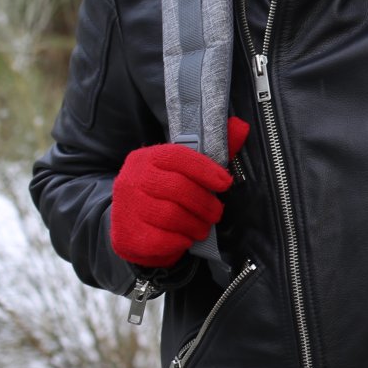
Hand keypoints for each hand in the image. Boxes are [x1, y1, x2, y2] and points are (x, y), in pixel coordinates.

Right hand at [110, 117, 248, 267]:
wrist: (132, 222)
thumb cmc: (167, 192)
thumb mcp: (186, 168)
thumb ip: (214, 149)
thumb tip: (241, 126)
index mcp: (147, 158)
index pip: (179, 157)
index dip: (207, 170)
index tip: (226, 183)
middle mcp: (132, 180)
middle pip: (178, 189)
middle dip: (205, 203)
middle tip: (216, 213)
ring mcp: (126, 208)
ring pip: (171, 216)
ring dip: (196, 224)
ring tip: (203, 227)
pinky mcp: (126, 236)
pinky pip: (161, 240)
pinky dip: (180, 241)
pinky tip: (185, 239)